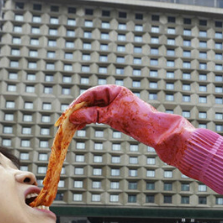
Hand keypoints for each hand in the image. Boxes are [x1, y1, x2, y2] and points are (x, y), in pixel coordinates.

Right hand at [68, 85, 194, 168]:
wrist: (158, 132)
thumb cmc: (140, 120)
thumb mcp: (114, 117)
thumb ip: (93, 115)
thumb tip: (73, 117)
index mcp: (114, 90)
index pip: (90, 94)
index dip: (77, 103)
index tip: (67, 113)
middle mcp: (113, 96)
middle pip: (90, 102)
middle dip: (77, 111)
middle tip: (65, 121)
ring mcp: (114, 106)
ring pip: (93, 110)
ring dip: (82, 117)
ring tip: (70, 126)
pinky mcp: (116, 116)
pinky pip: (98, 116)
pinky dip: (89, 121)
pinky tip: (80, 126)